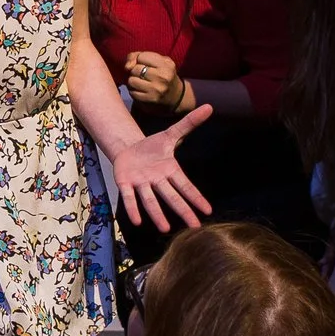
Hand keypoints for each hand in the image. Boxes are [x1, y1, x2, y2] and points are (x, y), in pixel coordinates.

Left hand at [109, 103, 213, 231]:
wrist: (128, 149)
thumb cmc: (152, 147)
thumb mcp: (170, 134)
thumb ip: (189, 123)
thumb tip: (209, 107)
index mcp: (170, 171)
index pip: (185, 185)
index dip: (196, 197)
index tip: (208, 210)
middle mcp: (157, 181)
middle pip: (171, 197)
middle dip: (183, 210)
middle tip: (195, 227)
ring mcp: (142, 184)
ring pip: (150, 200)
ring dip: (157, 214)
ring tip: (165, 228)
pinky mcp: (126, 184)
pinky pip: (130, 197)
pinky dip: (132, 208)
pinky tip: (137, 221)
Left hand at [121, 50, 188, 112]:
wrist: (175, 96)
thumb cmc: (162, 74)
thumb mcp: (157, 60)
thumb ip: (138, 56)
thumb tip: (127, 66)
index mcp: (166, 65)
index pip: (141, 57)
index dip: (139, 60)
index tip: (145, 64)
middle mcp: (163, 77)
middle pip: (135, 69)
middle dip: (135, 71)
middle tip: (142, 75)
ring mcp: (156, 89)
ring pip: (131, 81)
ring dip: (132, 81)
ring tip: (140, 82)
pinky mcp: (150, 99)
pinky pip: (132, 92)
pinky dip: (133, 91)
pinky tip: (140, 90)